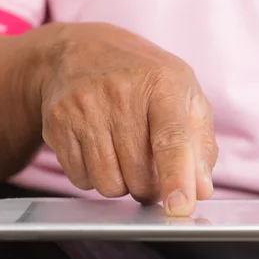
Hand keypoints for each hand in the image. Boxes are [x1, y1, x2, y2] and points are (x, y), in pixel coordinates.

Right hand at [30, 23, 217, 215]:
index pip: (172, 138)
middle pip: (140, 175)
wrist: (81, 50)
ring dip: (122, 184)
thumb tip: (201, 189)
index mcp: (163, 84)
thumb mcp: (185, 95)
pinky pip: (80, 180)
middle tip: (150, 165)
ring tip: (124, 155)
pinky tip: (99, 149)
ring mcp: (84, 107)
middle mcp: (121, 93)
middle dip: (150, 185)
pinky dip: (94, 177)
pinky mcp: (57, 122)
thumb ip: (200, 144)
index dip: (177, 177)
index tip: (180, 207)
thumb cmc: (145, 78)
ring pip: (108, 184)